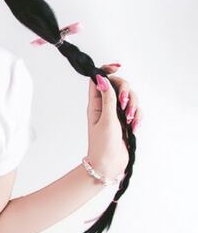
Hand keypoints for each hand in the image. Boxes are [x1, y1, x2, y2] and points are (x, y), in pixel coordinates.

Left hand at [86, 63, 141, 179]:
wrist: (108, 165)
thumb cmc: (103, 145)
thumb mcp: (106, 120)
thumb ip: (107, 99)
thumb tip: (101, 78)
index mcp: (95, 104)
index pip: (98, 80)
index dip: (106, 70)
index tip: (117, 67)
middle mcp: (105, 106)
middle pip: (119, 85)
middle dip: (126, 92)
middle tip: (124, 106)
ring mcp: (116, 113)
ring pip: (130, 98)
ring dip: (134, 107)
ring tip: (130, 121)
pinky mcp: (126, 121)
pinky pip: (136, 111)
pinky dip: (138, 117)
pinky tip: (134, 127)